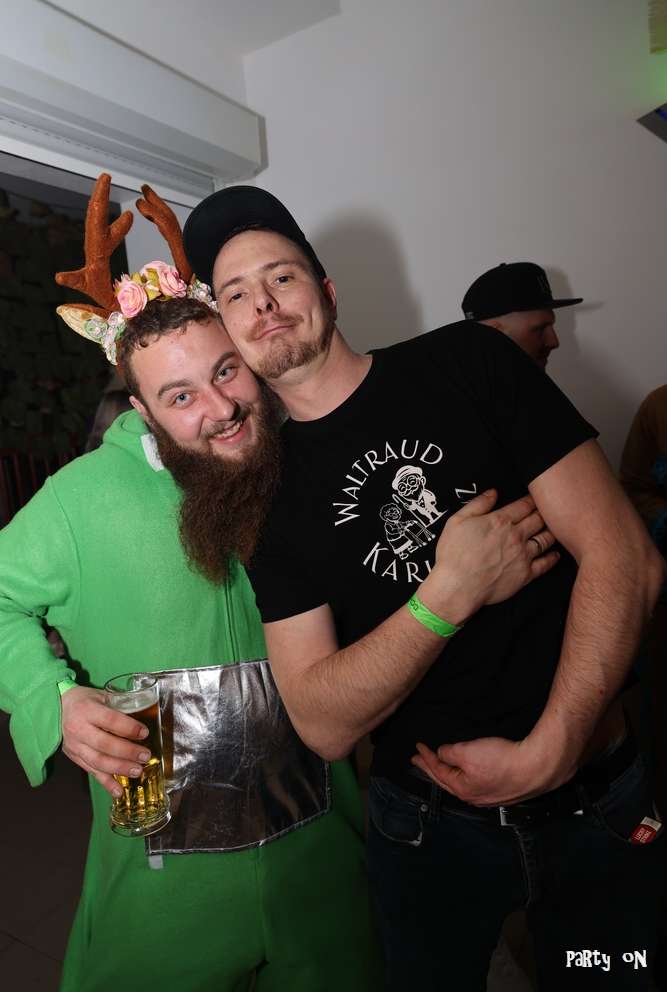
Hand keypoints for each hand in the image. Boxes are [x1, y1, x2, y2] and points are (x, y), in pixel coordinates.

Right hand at [61, 686, 150, 796]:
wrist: (57, 708)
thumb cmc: (85, 700)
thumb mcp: (101, 695)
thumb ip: (119, 706)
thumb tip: (147, 715)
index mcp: (87, 710)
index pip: (110, 720)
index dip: (128, 728)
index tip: (144, 733)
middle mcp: (79, 729)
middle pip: (105, 744)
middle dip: (127, 752)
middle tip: (145, 756)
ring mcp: (75, 745)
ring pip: (98, 761)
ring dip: (119, 769)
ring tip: (137, 771)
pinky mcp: (74, 757)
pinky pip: (91, 772)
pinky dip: (106, 783)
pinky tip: (119, 791)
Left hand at [410, 734, 569, 806]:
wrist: (535, 767)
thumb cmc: (502, 760)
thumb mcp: (467, 751)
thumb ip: (449, 753)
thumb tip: (442, 754)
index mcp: (461, 788)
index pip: (437, 771)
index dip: (426, 757)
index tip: (417, 747)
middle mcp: (473, 797)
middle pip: (446, 781)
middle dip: (431, 769)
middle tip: (418, 760)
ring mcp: (488, 797)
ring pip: (460, 784)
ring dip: (447, 773)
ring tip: (438, 767)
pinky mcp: (502, 792)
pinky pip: (474, 785)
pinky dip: (463, 776)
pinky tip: (465, 775)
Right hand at [420, 489, 558, 623]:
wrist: (458, 587)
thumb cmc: (453, 554)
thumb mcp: (457, 521)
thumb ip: (478, 504)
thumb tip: (493, 492)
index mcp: (500, 520)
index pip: (524, 505)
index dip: (532, 499)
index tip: (538, 496)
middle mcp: (516, 536)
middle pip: (539, 519)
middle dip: (545, 512)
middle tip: (551, 509)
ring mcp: (523, 555)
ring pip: (546, 539)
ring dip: (552, 531)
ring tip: (556, 528)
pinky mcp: (526, 574)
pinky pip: (545, 564)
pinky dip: (553, 557)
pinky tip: (555, 554)